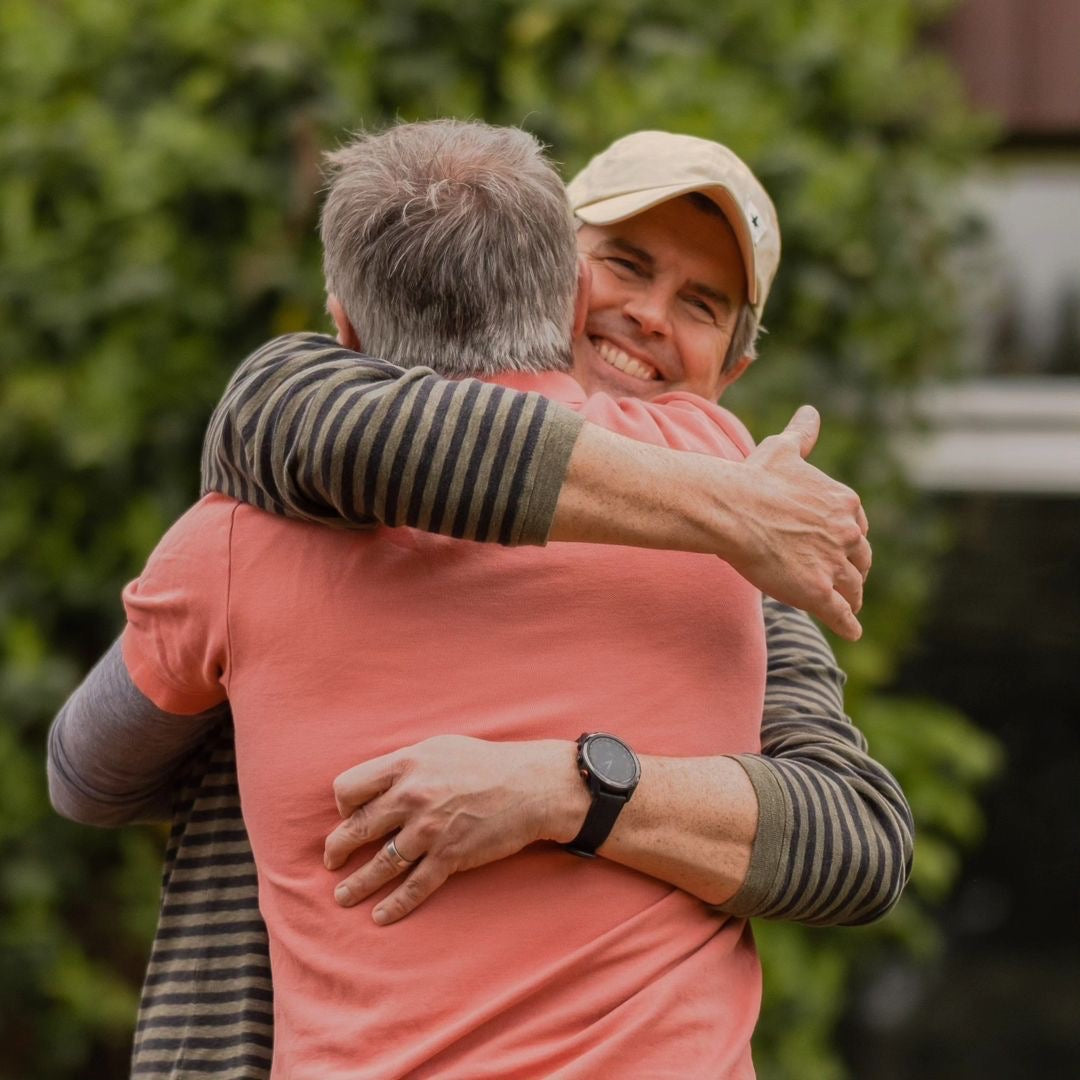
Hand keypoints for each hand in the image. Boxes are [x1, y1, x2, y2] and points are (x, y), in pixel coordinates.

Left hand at [324, 735, 585, 924]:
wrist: (532, 785)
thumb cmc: (486, 763)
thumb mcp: (440, 748)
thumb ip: (406, 765)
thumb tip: (378, 782)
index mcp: (406, 765)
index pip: (349, 788)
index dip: (344, 805)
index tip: (349, 815)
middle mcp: (412, 797)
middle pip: (357, 828)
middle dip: (338, 849)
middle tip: (332, 861)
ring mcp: (430, 829)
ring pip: (380, 864)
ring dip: (356, 884)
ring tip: (342, 897)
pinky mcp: (450, 856)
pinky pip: (414, 886)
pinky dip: (394, 905)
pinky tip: (380, 916)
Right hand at [724, 406, 870, 640]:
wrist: (733, 509)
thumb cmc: (755, 478)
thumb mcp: (783, 449)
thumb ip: (803, 434)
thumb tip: (811, 413)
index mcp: (844, 503)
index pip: (858, 527)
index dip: (849, 540)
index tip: (844, 547)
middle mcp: (846, 534)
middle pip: (860, 560)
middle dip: (855, 570)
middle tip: (850, 581)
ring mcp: (833, 565)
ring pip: (852, 588)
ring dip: (851, 598)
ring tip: (848, 606)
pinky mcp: (817, 592)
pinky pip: (839, 614)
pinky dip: (847, 624)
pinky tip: (851, 631)